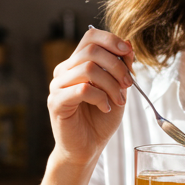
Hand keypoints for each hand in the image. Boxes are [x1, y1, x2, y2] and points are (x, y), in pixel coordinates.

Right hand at [47, 28, 133, 166]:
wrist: (88, 148)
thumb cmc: (100, 119)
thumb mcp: (118, 89)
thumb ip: (121, 68)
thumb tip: (128, 45)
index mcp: (77, 64)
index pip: (91, 37)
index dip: (111, 40)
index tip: (128, 53)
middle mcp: (64, 71)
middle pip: (91, 50)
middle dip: (116, 65)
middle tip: (128, 84)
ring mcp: (58, 86)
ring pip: (88, 68)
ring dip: (111, 84)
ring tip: (118, 101)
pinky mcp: (56, 102)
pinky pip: (82, 89)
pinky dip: (100, 97)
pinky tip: (105, 107)